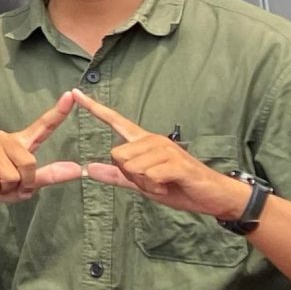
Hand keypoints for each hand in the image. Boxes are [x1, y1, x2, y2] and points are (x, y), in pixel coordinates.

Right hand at [0, 92, 87, 204]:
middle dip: (22, 182)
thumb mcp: (30, 182)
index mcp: (22, 142)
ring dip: (6, 188)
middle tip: (11, 184)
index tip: (71, 95)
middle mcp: (5, 138)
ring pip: (10, 175)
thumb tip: (79, 169)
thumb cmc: (5, 183)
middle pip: (28, 163)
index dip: (59, 112)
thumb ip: (52, 175)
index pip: (44, 125)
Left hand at [69, 90, 253, 218]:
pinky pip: (147, 177)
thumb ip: (117, 176)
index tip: (75, 93)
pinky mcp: (175, 162)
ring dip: (144, 184)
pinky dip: (154, 188)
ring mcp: (165, 149)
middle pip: (117, 156)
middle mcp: (152, 140)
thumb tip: (88, 169)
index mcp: (144, 142)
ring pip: (131, 167)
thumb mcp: (144, 184)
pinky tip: (168, 186)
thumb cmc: (179, 187)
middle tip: (153, 181)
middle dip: (130, 176)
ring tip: (163, 183)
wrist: (215, 196)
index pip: (116, 121)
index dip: (95, 108)